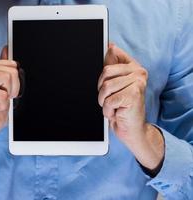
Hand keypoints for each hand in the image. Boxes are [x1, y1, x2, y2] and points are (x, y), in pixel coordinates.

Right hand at [0, 47, 19, 170]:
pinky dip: (1, 106)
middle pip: (13, 71)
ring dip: (7, 97)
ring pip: (9, 79)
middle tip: (0, 99)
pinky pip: (3, 95)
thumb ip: (5, 70)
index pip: (13, 64)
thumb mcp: (4, 89)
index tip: (6, 91)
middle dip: (13, 89)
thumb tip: (7, 49)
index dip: (16, 82)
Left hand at [98, 44, 163, 170]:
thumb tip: (110, 45)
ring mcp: (138, 83)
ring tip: (113, 106)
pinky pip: (108, 100)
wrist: (132, 129)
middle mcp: (139, 72)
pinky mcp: (133, 95)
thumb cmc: (122, 107)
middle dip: (101, 90)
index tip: (107, 80)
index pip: (112, 53)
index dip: (104, 70)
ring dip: (104, 102)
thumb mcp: (115, 85)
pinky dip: (108, 111)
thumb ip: (113, 66)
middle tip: (110, 99)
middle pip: (105, 72)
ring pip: (105, 87)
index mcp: (133, 66)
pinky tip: (116, 112)